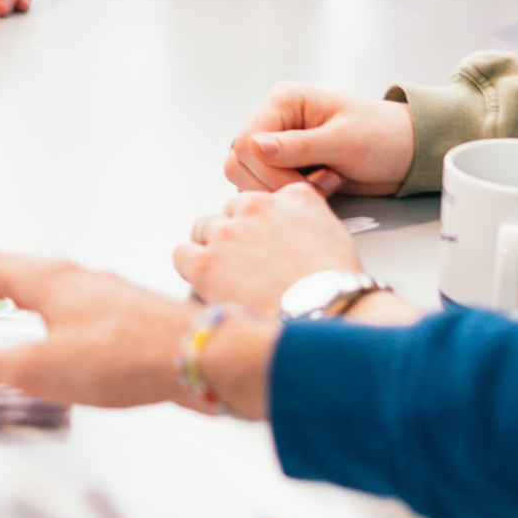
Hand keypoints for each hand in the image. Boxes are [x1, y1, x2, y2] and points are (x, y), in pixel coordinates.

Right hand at [0, 251, 274, 418]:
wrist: (199, 357)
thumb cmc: (129, 355)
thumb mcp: (41, 368)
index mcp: (48, 282)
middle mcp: (76, 280)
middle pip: (18, 272)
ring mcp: (104, 297)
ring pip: (49, 288)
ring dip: (17, 294)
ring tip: (3, 308)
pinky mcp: (127, 319)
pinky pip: (75, 308)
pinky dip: (50, 315)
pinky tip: (60, 339)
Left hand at [177, 186, 364, 313]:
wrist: (323, 319)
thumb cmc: (334, 290)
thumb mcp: (335, 240)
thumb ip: (307, 224)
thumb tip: (293, 233)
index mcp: (293, 198)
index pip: (264, 198)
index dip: (263, 222)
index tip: (264, 239)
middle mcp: (257, 207)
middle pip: (232, 211)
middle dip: (238, 234)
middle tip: (249, 264)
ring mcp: (228, 233)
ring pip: (205, 229)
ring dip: (214, 249)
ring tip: (230, 276)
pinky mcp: (204, 262)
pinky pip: (182, 254)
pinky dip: (191, 267)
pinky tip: (208, 283)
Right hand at [225, 83, 415, 196]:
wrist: (406, 152)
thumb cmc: (383, 135)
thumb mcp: (344, 140)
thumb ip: (299, 145)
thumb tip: (254, 147)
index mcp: (283, 101)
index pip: (246, 142)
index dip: (268, 171)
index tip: (304, 185)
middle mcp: (274, 121)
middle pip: (239, 163)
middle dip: (275, 184)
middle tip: (317, 187)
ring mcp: (277, 145)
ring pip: (248, 179)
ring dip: (283, 192)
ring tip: (323, 185)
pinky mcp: (285, 167)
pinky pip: (266, 188)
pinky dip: (289, 197)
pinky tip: (321, 189)